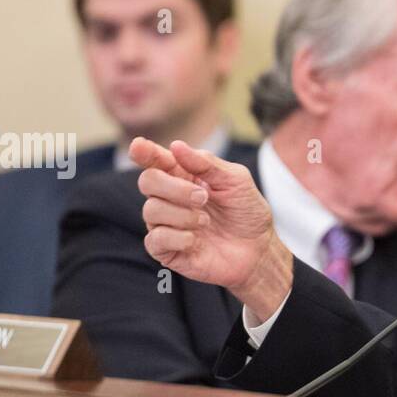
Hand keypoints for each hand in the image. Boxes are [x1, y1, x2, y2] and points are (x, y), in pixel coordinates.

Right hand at [131, 138, 292, 319]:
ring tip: (206, 221)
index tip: (138, 146)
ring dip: (182, 214)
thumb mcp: (236, 181)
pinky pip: (155, 239)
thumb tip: (176, 146)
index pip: (156, 160)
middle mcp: (168, 198)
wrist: (259, 249)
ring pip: (151, 210)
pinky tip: (195, 240)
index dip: (145, 152)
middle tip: (203, 197)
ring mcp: (165, 224)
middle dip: (174, 187)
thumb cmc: (246, 212)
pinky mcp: (166, 250)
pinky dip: (177, 237)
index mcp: (183, 176)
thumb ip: (207, 163)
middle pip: (147, 181)